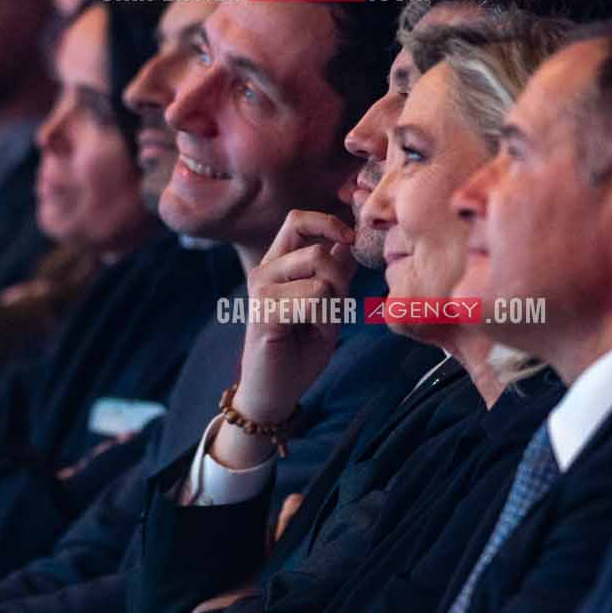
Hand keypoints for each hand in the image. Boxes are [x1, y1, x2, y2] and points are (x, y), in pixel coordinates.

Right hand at [230, 209, 356, 426]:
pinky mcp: (264, 312)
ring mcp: (261, 290)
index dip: (329, 222)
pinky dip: (326, 319)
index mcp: (277, 263)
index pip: (298, 220)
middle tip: (336, 306)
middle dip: (340, 278)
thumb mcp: (328, 304)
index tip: (350, 238)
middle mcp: (264, 270)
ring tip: (321, 324)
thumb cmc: (300, 349)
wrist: (275, 391)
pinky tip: (313, 334)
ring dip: (334, 303)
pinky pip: (314, 298)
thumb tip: (349, 239)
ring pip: (320, 273)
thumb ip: (335, 272)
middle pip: (316, 248)